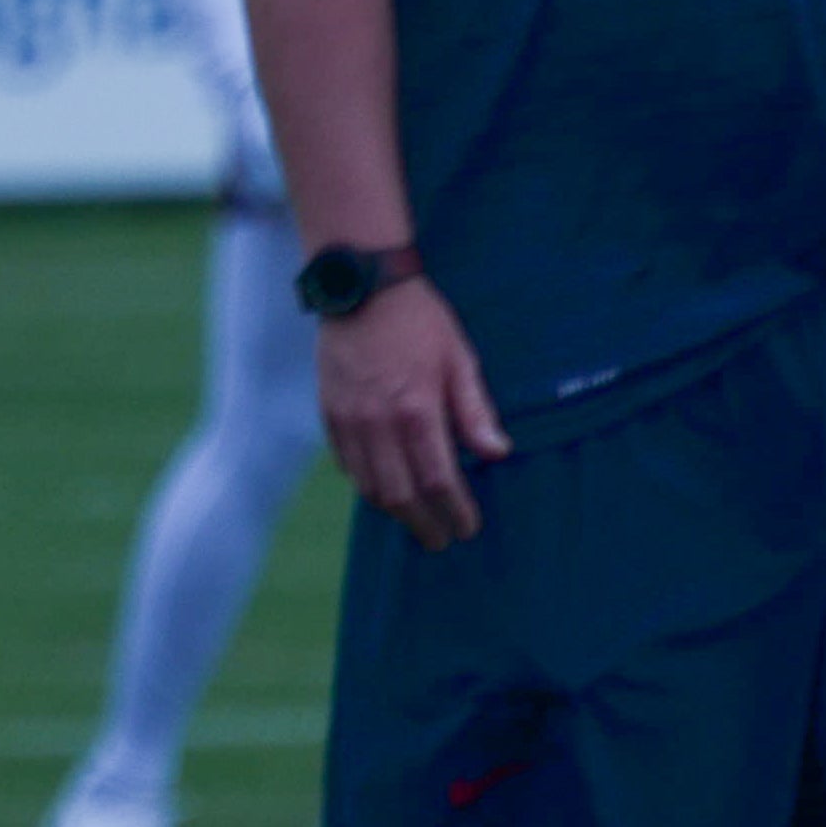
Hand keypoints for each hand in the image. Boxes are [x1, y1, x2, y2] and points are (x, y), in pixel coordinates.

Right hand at [316, 279, 509, 549]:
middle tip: (440, 540)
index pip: (437, 480)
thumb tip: (497, 453)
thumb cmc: (420, 321)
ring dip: (393, 510)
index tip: (467, 527)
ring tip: (414, 520)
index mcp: (416, 410)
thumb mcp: (460, 360)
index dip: (453, 510)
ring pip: (367, 484)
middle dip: (422, 523)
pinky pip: (345, 462)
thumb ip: (476, 411)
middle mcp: (377, 421)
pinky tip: (382, 487)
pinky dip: (365, 483)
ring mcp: (348, 418)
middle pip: (399, 493)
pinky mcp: (328, 410)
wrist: (360, 286)